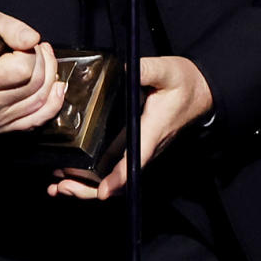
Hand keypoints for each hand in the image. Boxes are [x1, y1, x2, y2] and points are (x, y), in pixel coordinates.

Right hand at [0, 10, 65, 132]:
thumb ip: (10, 28)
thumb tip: (32, 40)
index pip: (24, 68)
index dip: (32, 52)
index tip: (25, 44)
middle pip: (36, 84)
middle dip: (45, 62)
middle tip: (40, 49)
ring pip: (41, 100)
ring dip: (51, 78)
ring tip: (44, 62)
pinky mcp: (3, 127)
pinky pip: (38, 119)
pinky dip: (53, 103)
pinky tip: (57, 87)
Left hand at [46, 55, 212, 199]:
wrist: (201, 92)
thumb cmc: (185, 82)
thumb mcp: (167, 70)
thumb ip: (146, 69)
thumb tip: (122, 69)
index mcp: (152, 130)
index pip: (136, 159)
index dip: (120, 177)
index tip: (102, 191)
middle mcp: (146, 146)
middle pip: (121, 181)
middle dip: (91, 189)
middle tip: (62, 187)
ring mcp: (141, 150)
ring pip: (116, 180)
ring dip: (87, 187)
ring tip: (59, 186)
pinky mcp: (136, 148)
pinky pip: (115, 170)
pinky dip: (92, 178)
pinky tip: (69, 175)